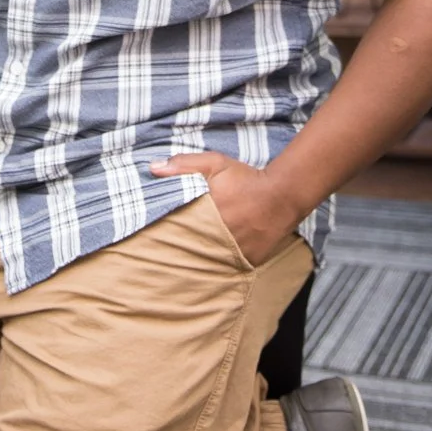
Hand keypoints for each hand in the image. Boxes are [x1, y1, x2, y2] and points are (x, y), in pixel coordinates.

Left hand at [149, 152, 300, 266]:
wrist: (283, 195)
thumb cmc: (245, 179)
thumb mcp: (214, 164)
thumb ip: (183, 165)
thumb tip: (153, 168)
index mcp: (203, 215)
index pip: (174, 230)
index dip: (161, 234)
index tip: (149, 237)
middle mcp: (216, 237)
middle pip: (188, 250)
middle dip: (176, 251)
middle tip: (160, 257)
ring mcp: (233, 253)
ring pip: (207, 261)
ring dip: (197, 260)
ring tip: (182, 266)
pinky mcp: (247, 262)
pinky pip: (227, 266)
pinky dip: (219, 263)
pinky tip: (210, 262)